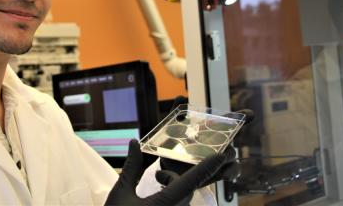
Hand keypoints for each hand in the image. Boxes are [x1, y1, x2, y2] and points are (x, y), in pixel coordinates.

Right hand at [104, 139, 227, 205]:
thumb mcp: (121, 192)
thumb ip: (131, 166)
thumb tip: (134, 142)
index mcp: (164, 204)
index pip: (191, 181)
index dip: (207, 168)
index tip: (221, 157)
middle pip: (185, 188)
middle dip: (172, 178)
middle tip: (156, 176)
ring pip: (183, 199)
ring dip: (173, 189)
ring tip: (154, 188)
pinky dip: (172, 199)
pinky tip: (153, 202)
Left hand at [159, 96, 253, 186]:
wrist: (171, 165)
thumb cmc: (177, 142)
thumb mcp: (174, 127)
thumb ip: (177, 112)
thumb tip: (181, 96)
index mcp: (212, 128)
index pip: (229, 120)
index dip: (241, 116)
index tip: (250, 114)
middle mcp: (219, 141)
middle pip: (230, 139)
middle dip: (228, 139)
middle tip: (222, 143)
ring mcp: (220, 157)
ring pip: (232, 156)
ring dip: (228, 157)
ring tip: (221, 158)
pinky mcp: (219, 172)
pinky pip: (232, 172)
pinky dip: (232, 173)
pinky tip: (227, 175)